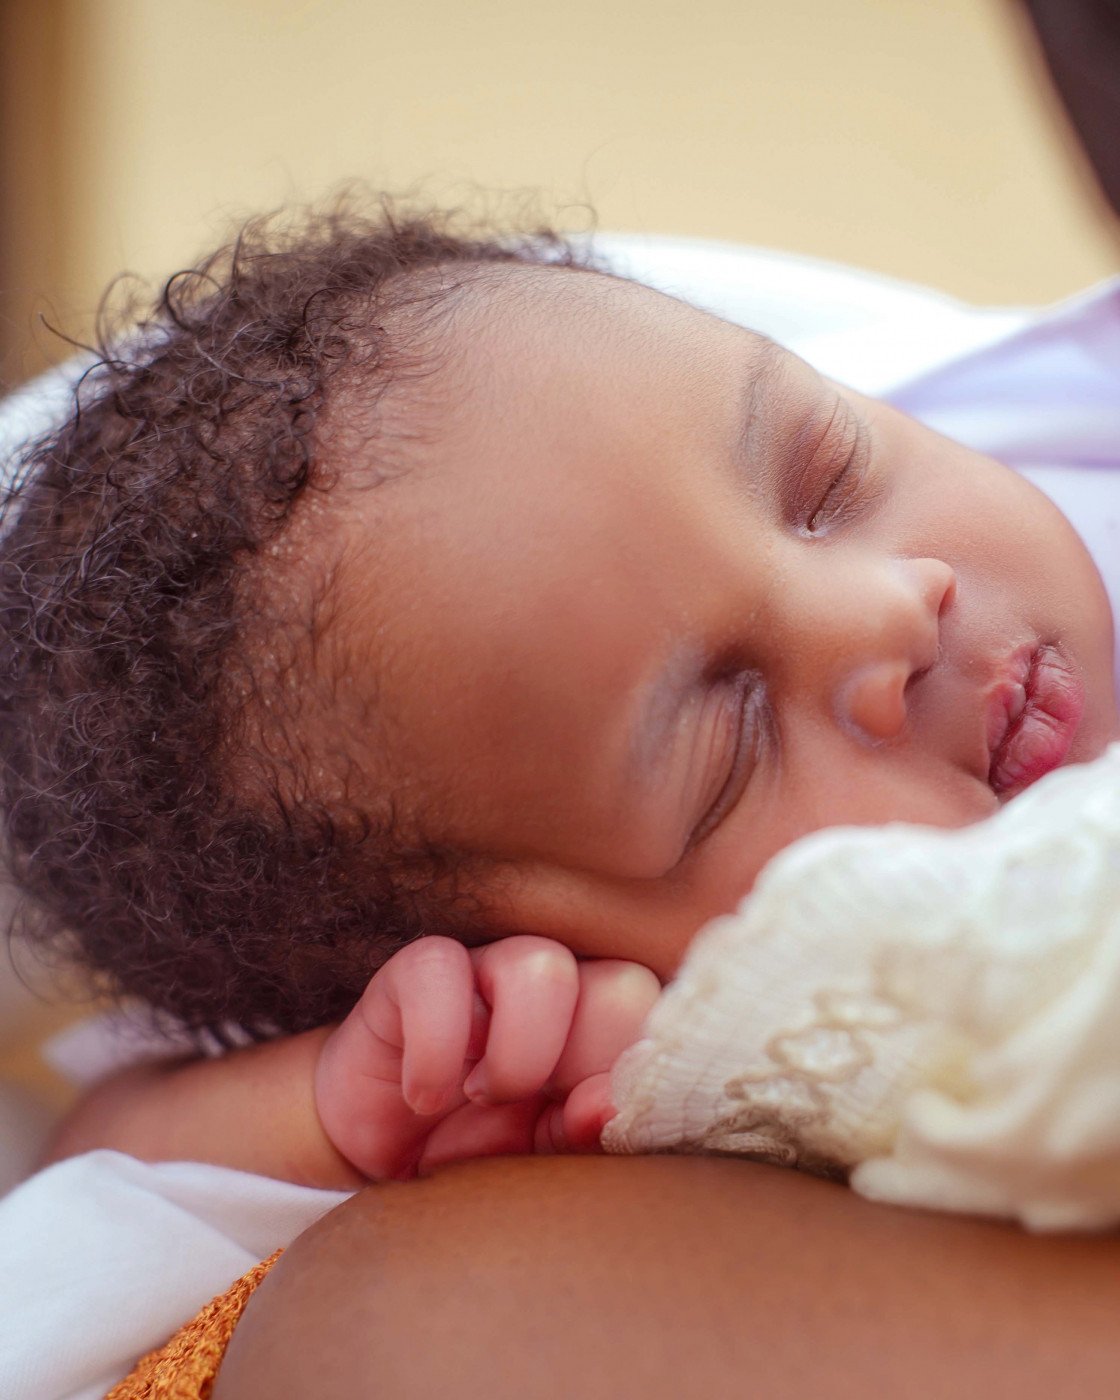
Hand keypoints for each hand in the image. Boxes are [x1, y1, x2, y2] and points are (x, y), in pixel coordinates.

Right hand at [314, 935, 659, 1180]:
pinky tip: (424, 1094)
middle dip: (584, 1065)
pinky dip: (435, 1045)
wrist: (382, 1162)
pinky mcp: (415, 971)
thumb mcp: (541, 1163)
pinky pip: (438, 966)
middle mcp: (560, 989)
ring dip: (517, 1053)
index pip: (661, 1024)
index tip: (581, 1128)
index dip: (629, 1081)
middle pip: (623, 986)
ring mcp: (488, 969)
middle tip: (535, 1107)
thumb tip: (607, 1104)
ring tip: (482, 1097)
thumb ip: (584, 1134)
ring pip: (543, 965)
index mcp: (605, 1031)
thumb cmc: (477, 1153)